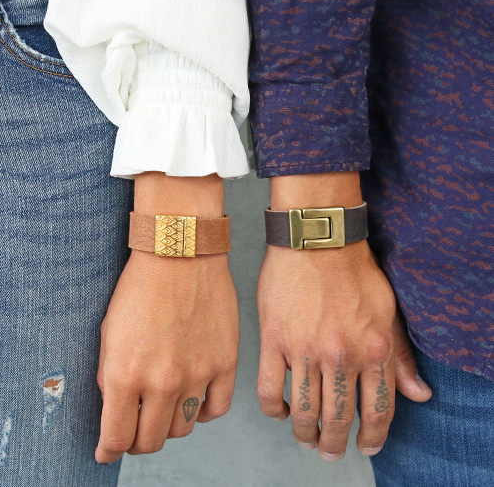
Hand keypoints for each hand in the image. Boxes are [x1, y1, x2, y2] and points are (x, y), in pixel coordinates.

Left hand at [94, 172, 237, 464]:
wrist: (181, 253)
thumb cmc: (141, 287)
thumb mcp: (109, 332)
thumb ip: (111, 377)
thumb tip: (117, 410)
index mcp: (126, 375)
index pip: (116, 438)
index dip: (109, 449)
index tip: (109, 450)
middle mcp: (162, 382)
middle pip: (151, 441)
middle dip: (137, 441)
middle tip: (135, 430)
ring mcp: (198, 374)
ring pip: (183, 428)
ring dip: (169, 425)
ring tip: (164, 407)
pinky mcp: (225, 362)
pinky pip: (217, 409)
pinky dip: (203, 412)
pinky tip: (194, 401)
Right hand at [257, 241, 431, 460]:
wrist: (317, 239)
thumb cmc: (353, 271)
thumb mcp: (387, 310)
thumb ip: (401, 356)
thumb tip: (419, 395)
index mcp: (373, 349)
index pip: (377, 411)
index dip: (372, 437)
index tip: (365, 447)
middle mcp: (341, 355)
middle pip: (338, 419)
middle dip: (334, 443)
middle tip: (329, 450)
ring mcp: (305, 350)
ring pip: (304, 411)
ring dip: (306, 433)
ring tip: (306, 438)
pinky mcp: (274, 340)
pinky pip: (270, 390)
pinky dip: (274, 410)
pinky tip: (281, 411)